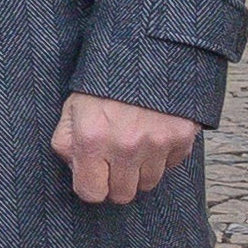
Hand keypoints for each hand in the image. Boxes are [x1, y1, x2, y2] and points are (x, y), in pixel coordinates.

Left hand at [52, 92, 199, 206]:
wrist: (145, 53)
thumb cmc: (103, 81)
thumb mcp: (72, 107)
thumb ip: (66, 142)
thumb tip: (76, 170)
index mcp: (91, 138)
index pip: (91, 192)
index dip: (91, 185)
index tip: (93, 175)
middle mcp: (125, 146)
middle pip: (122, 195)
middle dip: (116, 181)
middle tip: (114, 158)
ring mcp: (156, 144)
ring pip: (148, 183)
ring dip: (140, 169)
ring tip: (133, 141)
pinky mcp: (181, 138)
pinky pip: (171, 165)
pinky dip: (163, 155)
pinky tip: (152, 132)